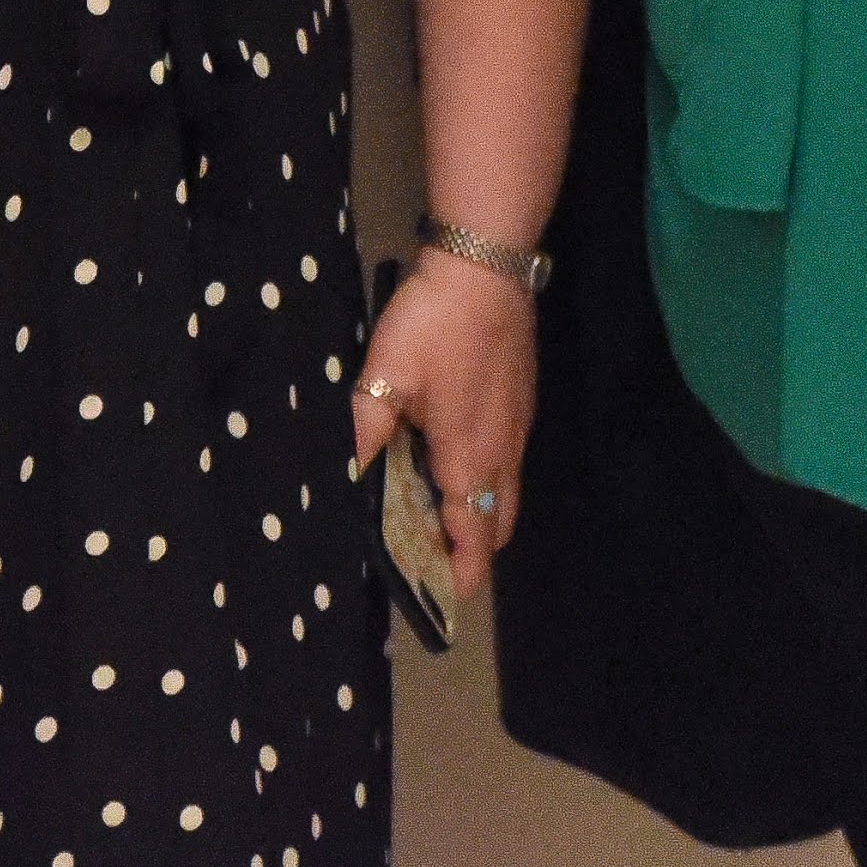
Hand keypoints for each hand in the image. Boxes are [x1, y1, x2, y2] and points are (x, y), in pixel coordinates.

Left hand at [349, 248, 536, 600]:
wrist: (485, 269)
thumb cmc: (433, 328)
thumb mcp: (382, 377)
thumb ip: (364, 432)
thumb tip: (346, 479)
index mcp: (470, 460)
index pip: (475, 539)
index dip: (461, 573)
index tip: (441, 596)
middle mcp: (504, 455)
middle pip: (497, 525)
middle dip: (470, 547)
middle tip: (427, 549)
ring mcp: (518, 428)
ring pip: (505, 493)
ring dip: (476, 512)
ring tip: (430, 506)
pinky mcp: (521, 403)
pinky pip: (507, 461)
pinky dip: (483, 479)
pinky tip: (448, 455)